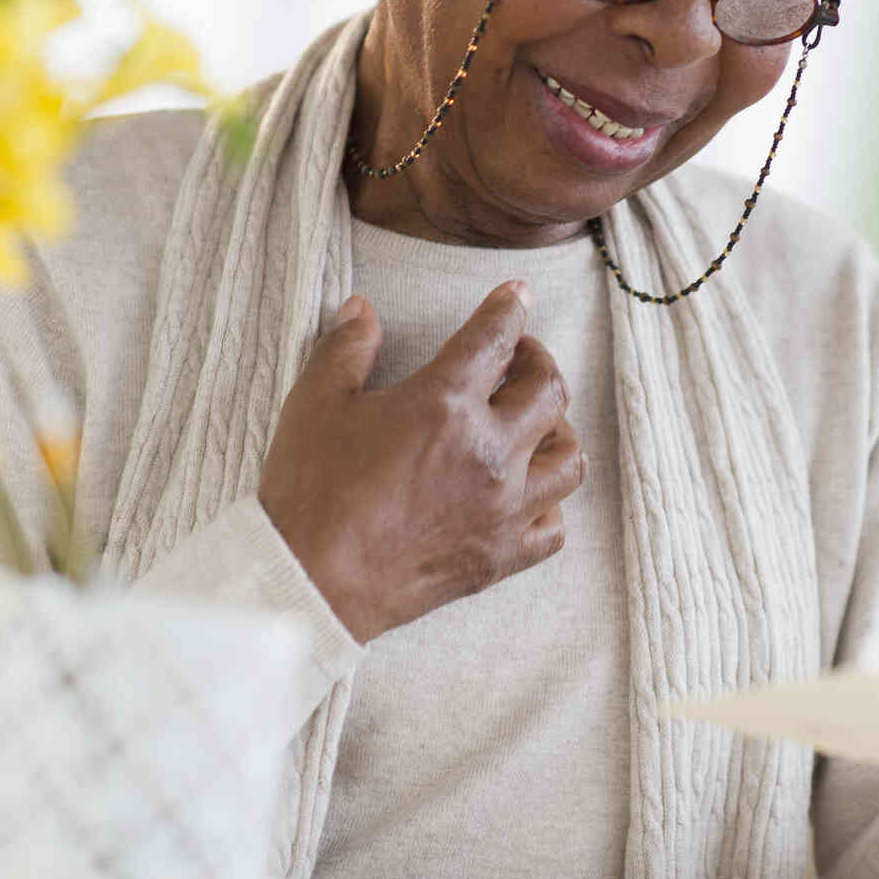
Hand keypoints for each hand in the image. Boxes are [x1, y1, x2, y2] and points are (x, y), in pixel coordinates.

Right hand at [258, 281, 585, 642]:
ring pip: (569, 458)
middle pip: (549, 390)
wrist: (309, 583)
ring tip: (529, 423)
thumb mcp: (315, 403)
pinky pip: (554, 526)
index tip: (517, 295)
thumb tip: (361, 310)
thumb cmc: (310, 491)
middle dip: (537, 361)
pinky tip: (525, 492)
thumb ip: (346, 348)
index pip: (495, 337)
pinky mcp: (499, 557)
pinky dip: (549, 503)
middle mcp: (489, 452)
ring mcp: (502, 509)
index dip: (511, 307)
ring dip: (555, 430)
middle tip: (514, 359)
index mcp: (444, 403)